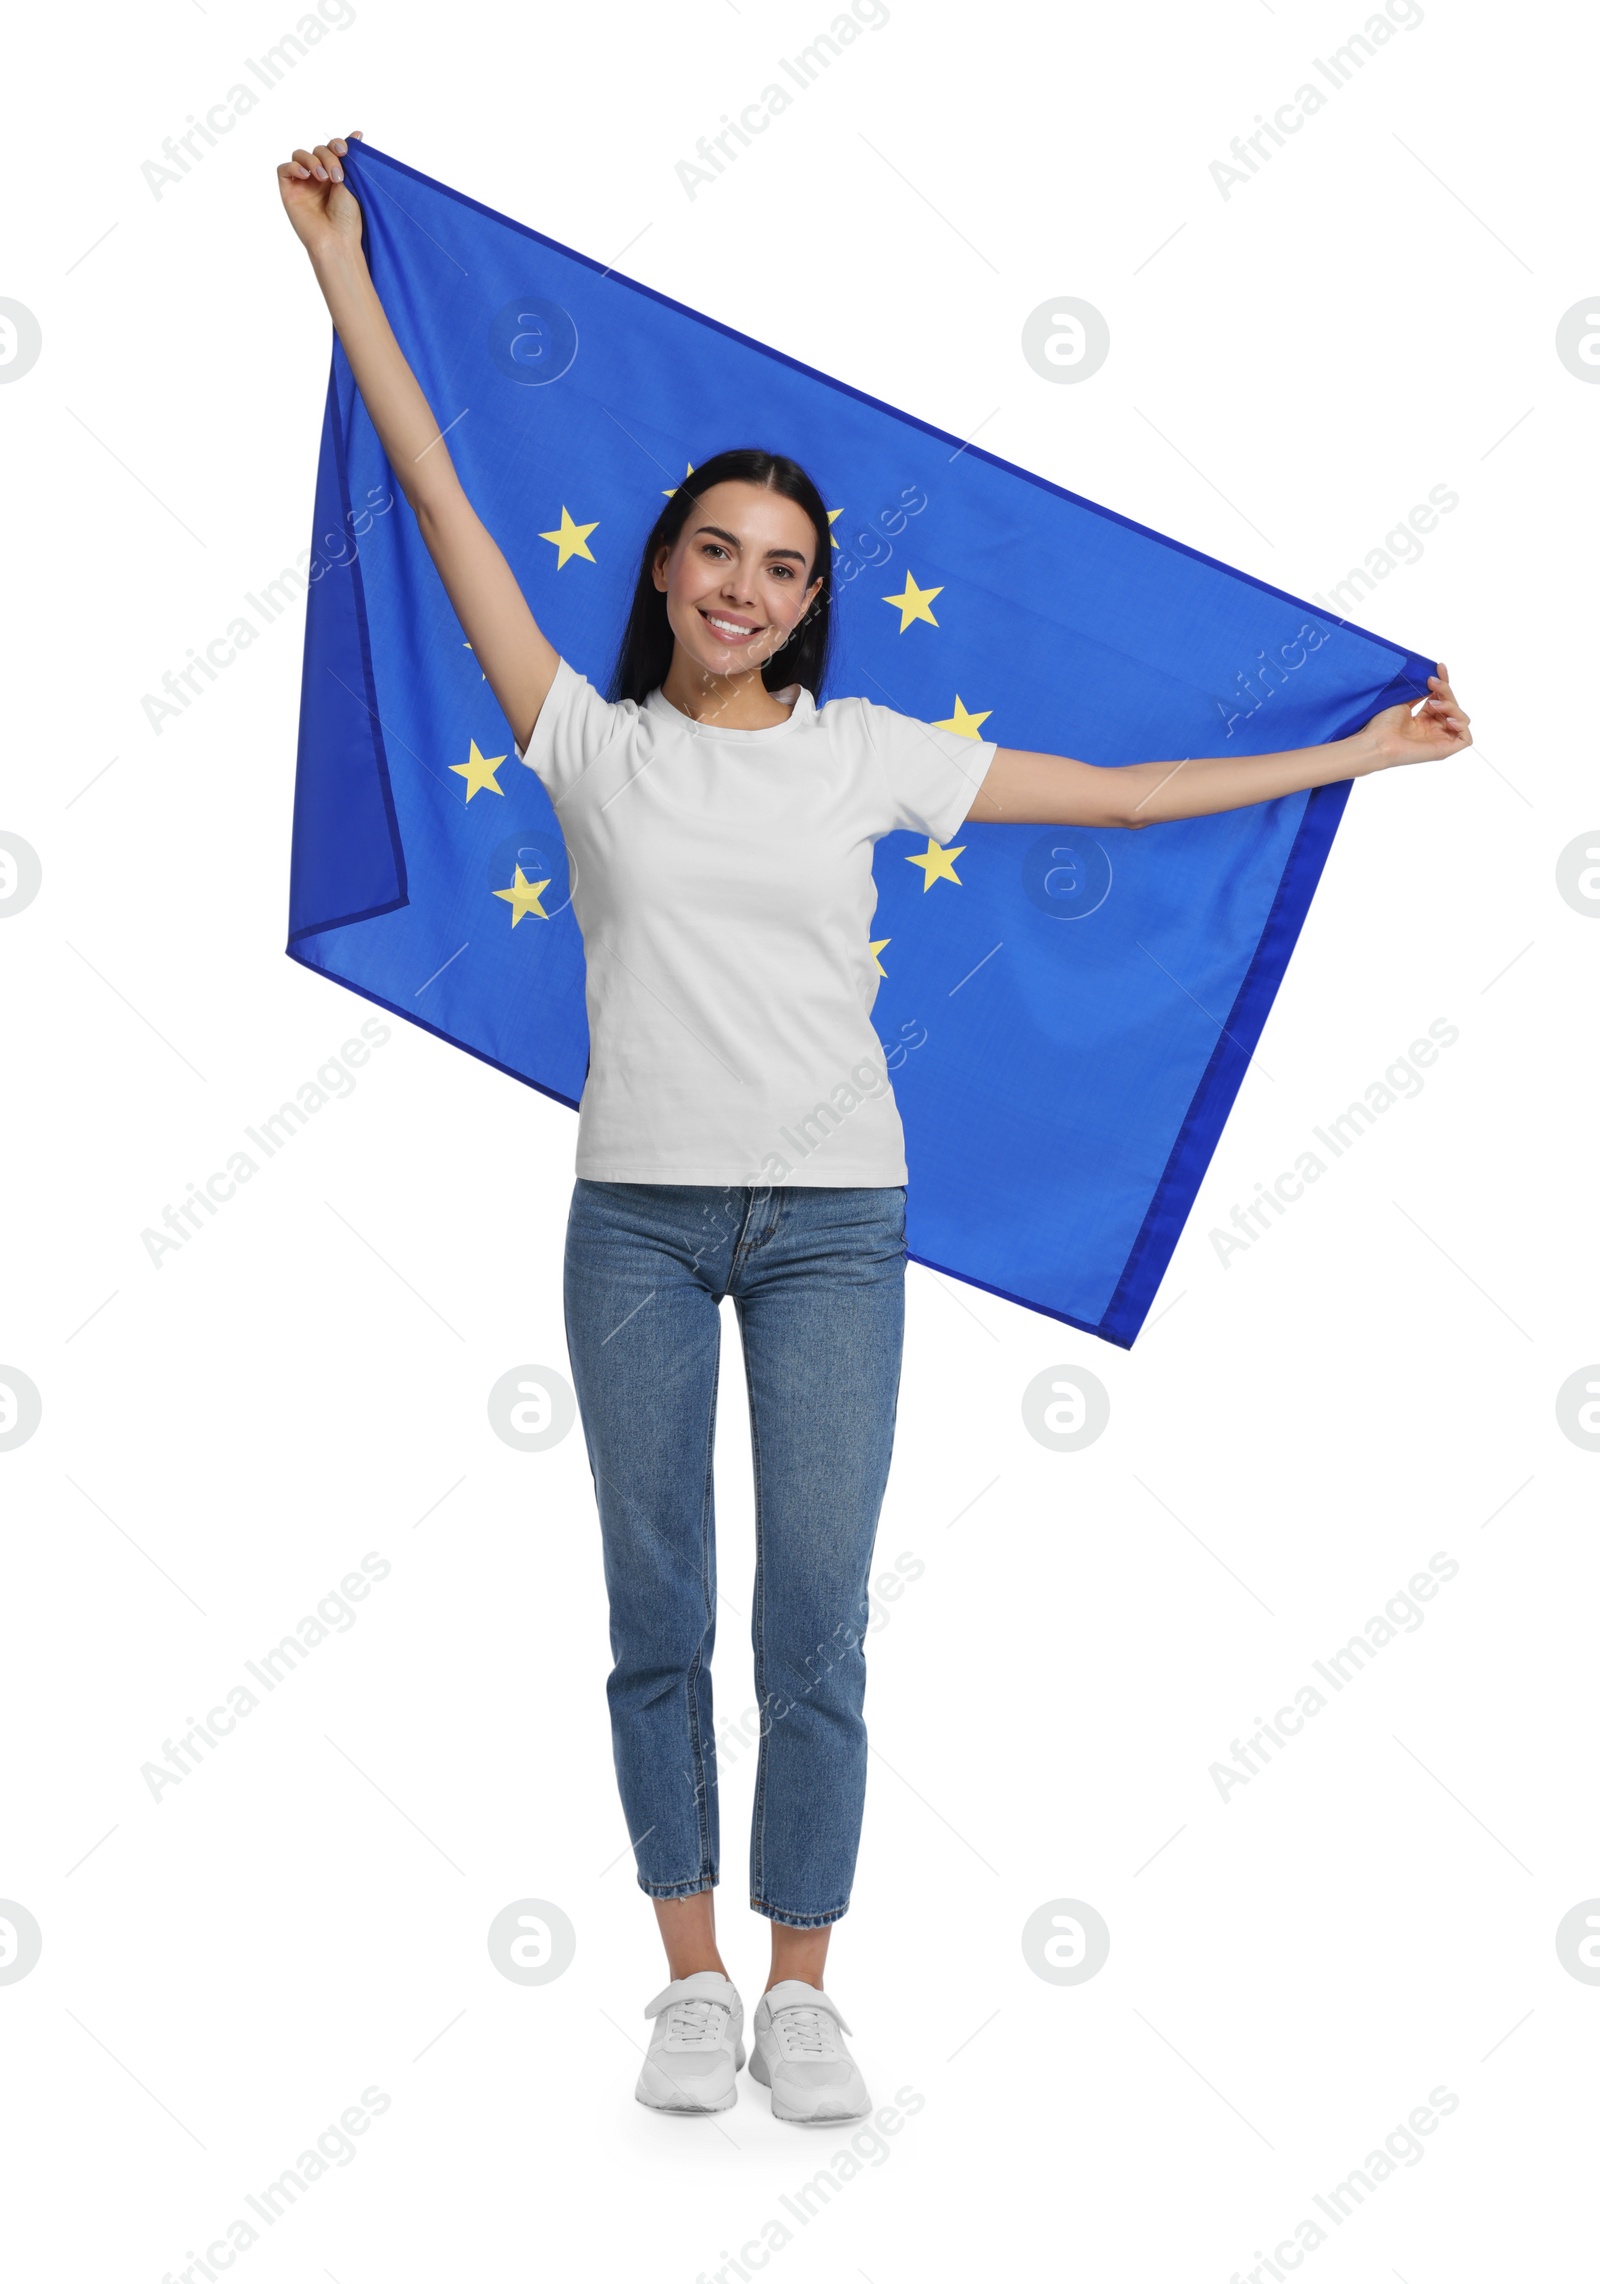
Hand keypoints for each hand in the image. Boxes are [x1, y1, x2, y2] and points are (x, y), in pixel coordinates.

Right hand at [277, 131, 363, 257]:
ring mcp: (303, 184)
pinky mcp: (289, 191)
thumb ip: (351, 158)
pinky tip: (306, 176)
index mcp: (336, 174)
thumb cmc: (348, 217)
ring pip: (300, 155)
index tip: (344, 150)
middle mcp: (318, 177)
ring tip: (323, 178)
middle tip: (338, 176)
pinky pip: (284, 168)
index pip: (331, 148)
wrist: (337, 239)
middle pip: (317, 150)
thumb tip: (357, 133)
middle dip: (328, 157)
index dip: (336, 144)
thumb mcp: (354, 182)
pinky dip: (294, 167)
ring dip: (313, 161)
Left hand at [1354, 662, 1472, 770]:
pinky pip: (1466, 738)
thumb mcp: (1403, 700)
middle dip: (1445, 690)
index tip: (1438, 667)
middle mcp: (1433, 729)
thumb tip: (1434, 677)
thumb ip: (1421, 691)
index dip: (1443, 682)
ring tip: (1432, 704)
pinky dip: (1461, 725)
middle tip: (1430, 682)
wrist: (1376, 741)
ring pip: (1461, 718)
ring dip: (1451, 706)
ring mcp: (1439, 740)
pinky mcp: (1443, 751)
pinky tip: (1447, 719)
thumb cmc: (1382, 724)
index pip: (1442, 698)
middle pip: (1453, 705)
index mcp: (1423, 719)